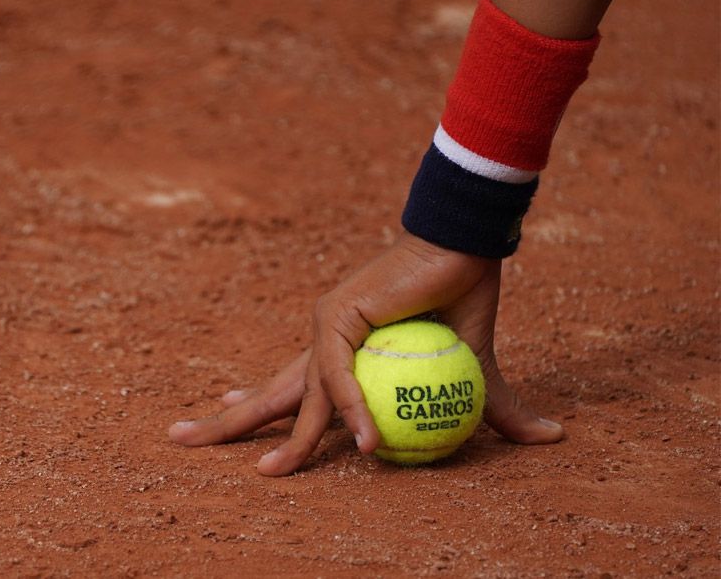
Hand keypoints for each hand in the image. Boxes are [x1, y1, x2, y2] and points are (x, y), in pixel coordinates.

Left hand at [167, 232, 563, 475]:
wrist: (467, 249)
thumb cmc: (464, 301)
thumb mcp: (475, 370)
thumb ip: (493, 409)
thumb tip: (549, 440)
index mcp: (341, 352)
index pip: (293, 389)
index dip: (261, 408)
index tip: (233, 424)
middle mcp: (323, 342)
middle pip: (269, 393)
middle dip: (224, 421)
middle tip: (176, 440)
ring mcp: (324, 329)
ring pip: (295, 396)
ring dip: (285, 440)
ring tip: (267, 477)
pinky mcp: (337, 317)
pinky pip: (337, 376)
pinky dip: (352, 411)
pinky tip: (369, 445)